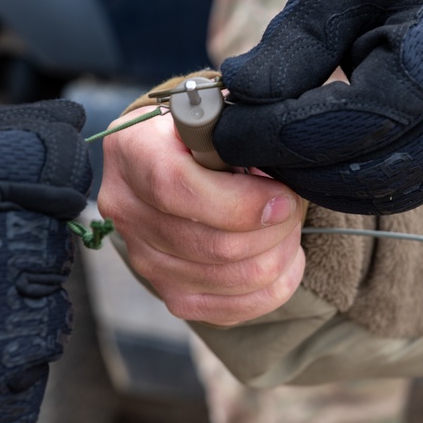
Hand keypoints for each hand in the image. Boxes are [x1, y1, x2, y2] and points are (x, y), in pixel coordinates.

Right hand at [97, 108, 305, 325]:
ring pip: (229, 279)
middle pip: (212, 245)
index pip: (175, 188)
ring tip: (290, 228)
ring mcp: (144, 258)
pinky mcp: (169, 293)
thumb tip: (280, 165)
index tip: (283, 197)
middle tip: (295, 206)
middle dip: (274, 230)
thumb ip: (239, 133)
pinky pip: (231, 309)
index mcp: (133, 150)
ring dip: (278, 256)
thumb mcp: (216, 114)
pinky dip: (272, 288)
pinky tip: (286, 260)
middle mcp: (127, 208)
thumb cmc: (205, 133)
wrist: (176, 160)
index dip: (239, 202)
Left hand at [213, 0, 422, 214]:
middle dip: (296, 165)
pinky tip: (305, 156)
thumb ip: (290, 45)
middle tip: (236, 144)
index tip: (223, 132)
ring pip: (389, 190)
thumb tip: (236, 96)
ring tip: (264, 148)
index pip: (358, 120)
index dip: (281, 135)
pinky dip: (350, 180)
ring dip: (320, 181)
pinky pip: (404, 183)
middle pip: (375, 170)